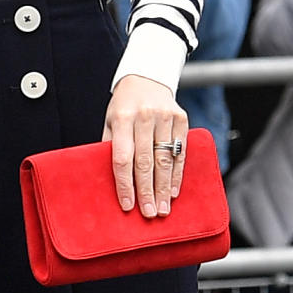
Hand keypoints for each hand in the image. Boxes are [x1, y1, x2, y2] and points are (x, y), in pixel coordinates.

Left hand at [103, 74, 187, 217]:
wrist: (146, 78)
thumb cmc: (123, 106)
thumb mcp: (110, 121)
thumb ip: (111, 147)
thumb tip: (111, 182)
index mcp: (122, 118)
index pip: (123, 158)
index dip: (125, 184)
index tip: (128, 205)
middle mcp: (145, 117)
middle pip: (146, 161)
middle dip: (147, 191)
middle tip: (149, 214)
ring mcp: (165, 117)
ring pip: (165, 159)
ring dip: (164, 188)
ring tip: (162, 209)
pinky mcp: (182, 118)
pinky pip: (180, 151)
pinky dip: (177, 174)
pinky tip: (173, 191)